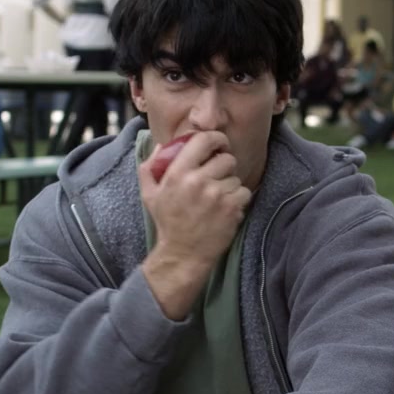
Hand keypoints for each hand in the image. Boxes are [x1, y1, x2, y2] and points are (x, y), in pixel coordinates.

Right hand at [139, 130, 252, 271]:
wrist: (182, 254)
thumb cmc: (168, 223)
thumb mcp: (150, 194)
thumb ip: (149, 168)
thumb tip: (160, 146)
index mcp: (177, 173)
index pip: (204, 140)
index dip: (216, 139)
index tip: (219, 145)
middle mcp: (197, 181)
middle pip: (226, 158)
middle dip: (225, 167)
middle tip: (218, 178)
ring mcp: (216, 195)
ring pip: (236, 177)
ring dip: (230, 185)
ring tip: (218, 199)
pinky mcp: (231, 208)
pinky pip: (244, 192)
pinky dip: (239, 199)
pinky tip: (226, 208)